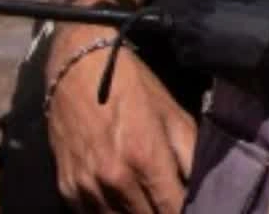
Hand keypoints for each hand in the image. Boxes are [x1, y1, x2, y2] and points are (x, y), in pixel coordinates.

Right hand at [46, 26, 195, 213]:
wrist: (78, 69)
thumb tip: (202, 188)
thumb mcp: (173, 115)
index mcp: (145, 158)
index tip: (195, 210)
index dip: (185, 213)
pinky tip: (123, 206)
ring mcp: (86, 186)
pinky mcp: (66, 188)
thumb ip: (191, 155)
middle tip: (170, 205)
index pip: (172, 209)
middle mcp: (114, 178)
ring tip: (149, 205)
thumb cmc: (133, 88)